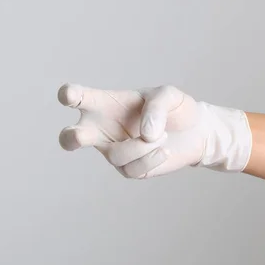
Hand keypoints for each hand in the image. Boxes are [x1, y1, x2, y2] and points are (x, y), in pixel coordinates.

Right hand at [57, 84, 251, 177]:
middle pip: (71, 138)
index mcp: (104, 103)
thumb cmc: (174, 108)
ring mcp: (113, 150)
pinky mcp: (128, 169)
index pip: (78, 98)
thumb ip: (156, 106)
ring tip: (162, 136)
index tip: (68, 96)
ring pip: (114, 155)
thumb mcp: (168, 95)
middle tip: (79, 136)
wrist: (196, 131)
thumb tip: (145, 134)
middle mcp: (101, 128)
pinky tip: (164, 151)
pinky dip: (151, 159)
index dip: (69, 96)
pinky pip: (132, 169)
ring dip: (141, 146)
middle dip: (72, 138)